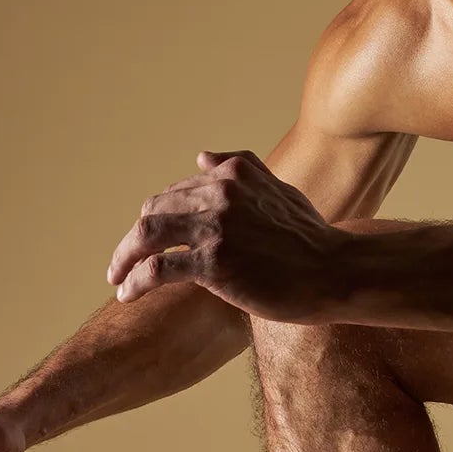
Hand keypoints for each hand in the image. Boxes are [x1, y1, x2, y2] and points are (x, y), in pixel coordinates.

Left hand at [105, 149, 348, 322]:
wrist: (335, 273)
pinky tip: (127, 296)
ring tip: (117, 278)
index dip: (159, 219)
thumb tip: (202, 155)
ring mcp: (215, 227)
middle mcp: (220, 193)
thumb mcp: (280, 191)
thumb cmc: (312, 239)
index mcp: (233, 174)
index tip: (151, 243)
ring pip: (145, 236)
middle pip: (153, 211)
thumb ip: (242, 169)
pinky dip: (135, 282)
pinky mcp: (213, 262)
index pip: (177, 192)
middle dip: (134, 239)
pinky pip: (157, 269)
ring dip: (123, 258)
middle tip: (124, 264)